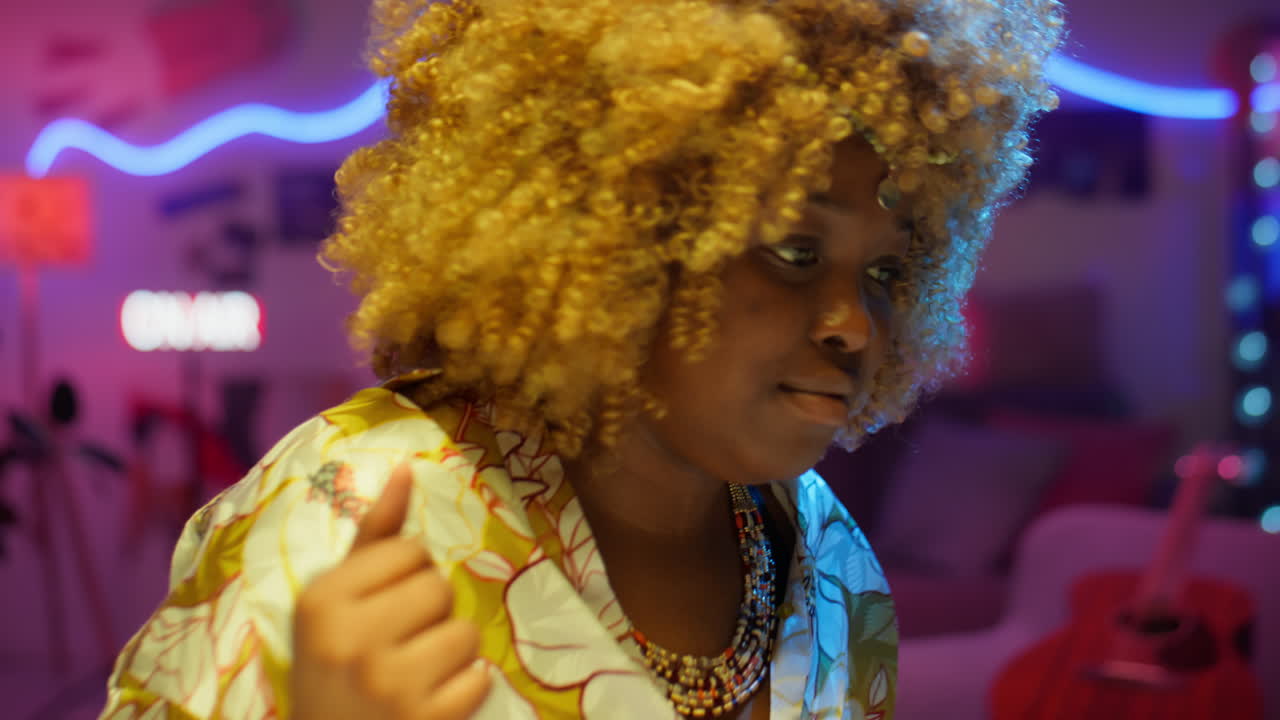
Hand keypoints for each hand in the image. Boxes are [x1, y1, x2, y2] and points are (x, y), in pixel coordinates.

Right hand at [290, 463, 490, 718]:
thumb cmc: (333, 668)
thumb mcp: (336, 602)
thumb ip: (374, 536)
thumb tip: (407, 468)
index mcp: (321, 600)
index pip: (410, 551)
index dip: (405, 578)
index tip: (380, 610)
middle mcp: (350, 638)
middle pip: (439, 587)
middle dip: (430, 614)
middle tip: (398, 646)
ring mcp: (388, 683)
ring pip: (465, 632)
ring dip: (451, 654)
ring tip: (416, 674)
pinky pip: (480, 678)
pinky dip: (465, 691)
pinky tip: (431, 702)